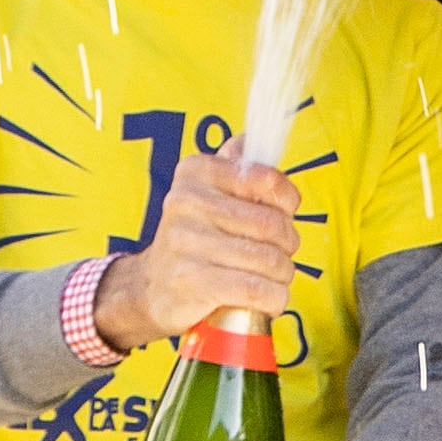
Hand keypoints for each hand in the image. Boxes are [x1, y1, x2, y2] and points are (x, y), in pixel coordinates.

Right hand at [91, 154, 301, 350]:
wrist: (153, 287)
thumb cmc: (198, 239)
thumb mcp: (211, 194)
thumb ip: (237, 167)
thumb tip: (251, 141)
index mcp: (196, 172)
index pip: (266, 179)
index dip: (287, 201)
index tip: (283, 212)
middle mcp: (186, 202)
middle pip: (273, 225)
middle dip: (288, 245)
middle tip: (278, 253)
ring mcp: (186, 243)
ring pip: (270, 261)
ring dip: (282, 276)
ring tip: (270, 277)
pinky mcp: (191, 283)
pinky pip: (256, 290)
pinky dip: (273, 298)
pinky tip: (267, 298)